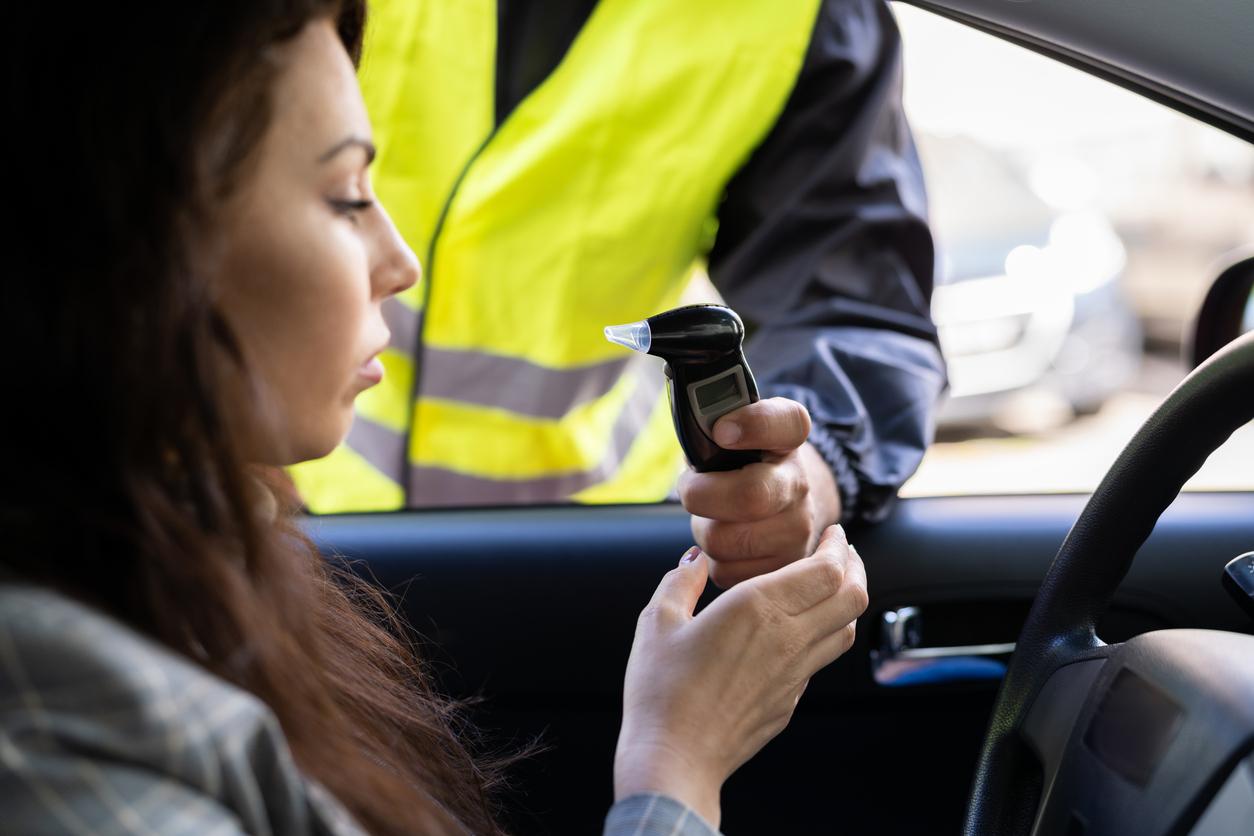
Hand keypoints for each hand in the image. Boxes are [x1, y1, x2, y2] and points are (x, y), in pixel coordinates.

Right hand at [614, 526, 867, 827]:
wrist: (674, 759)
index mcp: (758, 607)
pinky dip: (824, 635)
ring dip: (846, 601)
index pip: (827, 569)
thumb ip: (681, 581)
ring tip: (831, 587)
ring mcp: (794, 674)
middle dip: (854, 567)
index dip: (838, 546)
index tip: (833, 533)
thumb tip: (695, 560)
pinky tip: (800, 631)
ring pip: (846, 630)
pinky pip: (820, 659)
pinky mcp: (790, 701)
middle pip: (852, 596)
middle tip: (842, 552)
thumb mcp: (657, 621)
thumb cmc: (660, 690)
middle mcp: (787, 638)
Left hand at [679, 397, 841, 587]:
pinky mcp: (784, 568)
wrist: (781, 504)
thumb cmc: (742, 464)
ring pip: (725, 540)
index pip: (787, 422)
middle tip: (692, 490)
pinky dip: (713, 559)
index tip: (722, 430)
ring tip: (713, 516)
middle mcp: (801, 483)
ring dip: (704, 530)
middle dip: (701, 495)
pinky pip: (726, 571)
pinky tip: (726, 541)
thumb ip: (712, 417)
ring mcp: (799, 529)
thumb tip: (690, 426)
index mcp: (788, 438)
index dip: (753, 425)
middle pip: (748, 496)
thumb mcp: (733, 429)